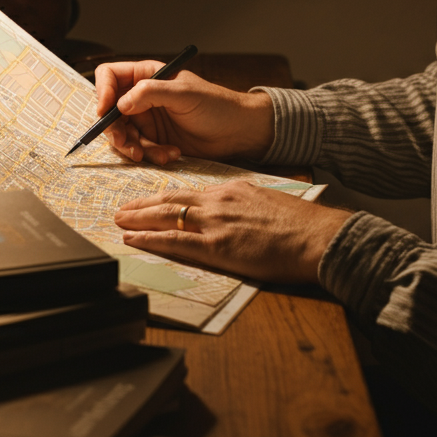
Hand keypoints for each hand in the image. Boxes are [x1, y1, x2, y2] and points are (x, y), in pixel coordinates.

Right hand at [94, 60, 274, 164]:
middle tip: (127, 144)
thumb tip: (120, 103)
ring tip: (152, 154)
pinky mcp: (154, 140)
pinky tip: (171, 154)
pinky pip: (138, 150)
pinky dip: (150, 155)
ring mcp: (147, 119)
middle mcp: (141, 96)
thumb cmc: (216, 105)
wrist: (238, 132)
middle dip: (115, 130)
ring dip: (133, 147)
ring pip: (121, 135)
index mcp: (146, 75)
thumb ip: (150, 93)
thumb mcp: (183, 93)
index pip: (110, 76)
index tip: (106, 111)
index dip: (102, 92)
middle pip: (109, 111)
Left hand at [114, 181, 351, 284]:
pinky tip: (134, 239)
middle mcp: (219, 201)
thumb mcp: (268, 202)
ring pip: (167, 216)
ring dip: (138, 218)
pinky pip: (175, 241)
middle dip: (142, 204)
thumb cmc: (301, 225)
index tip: (151, 201)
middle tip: (122, 209)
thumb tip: (233, 210)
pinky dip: (150, 239)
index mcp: (232, 190)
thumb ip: (244, 204)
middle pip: (171, 199)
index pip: (190, 192)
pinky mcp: (217, 246)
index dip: (166, 197)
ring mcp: (216, 223)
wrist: (318, 236)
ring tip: (119, 221)